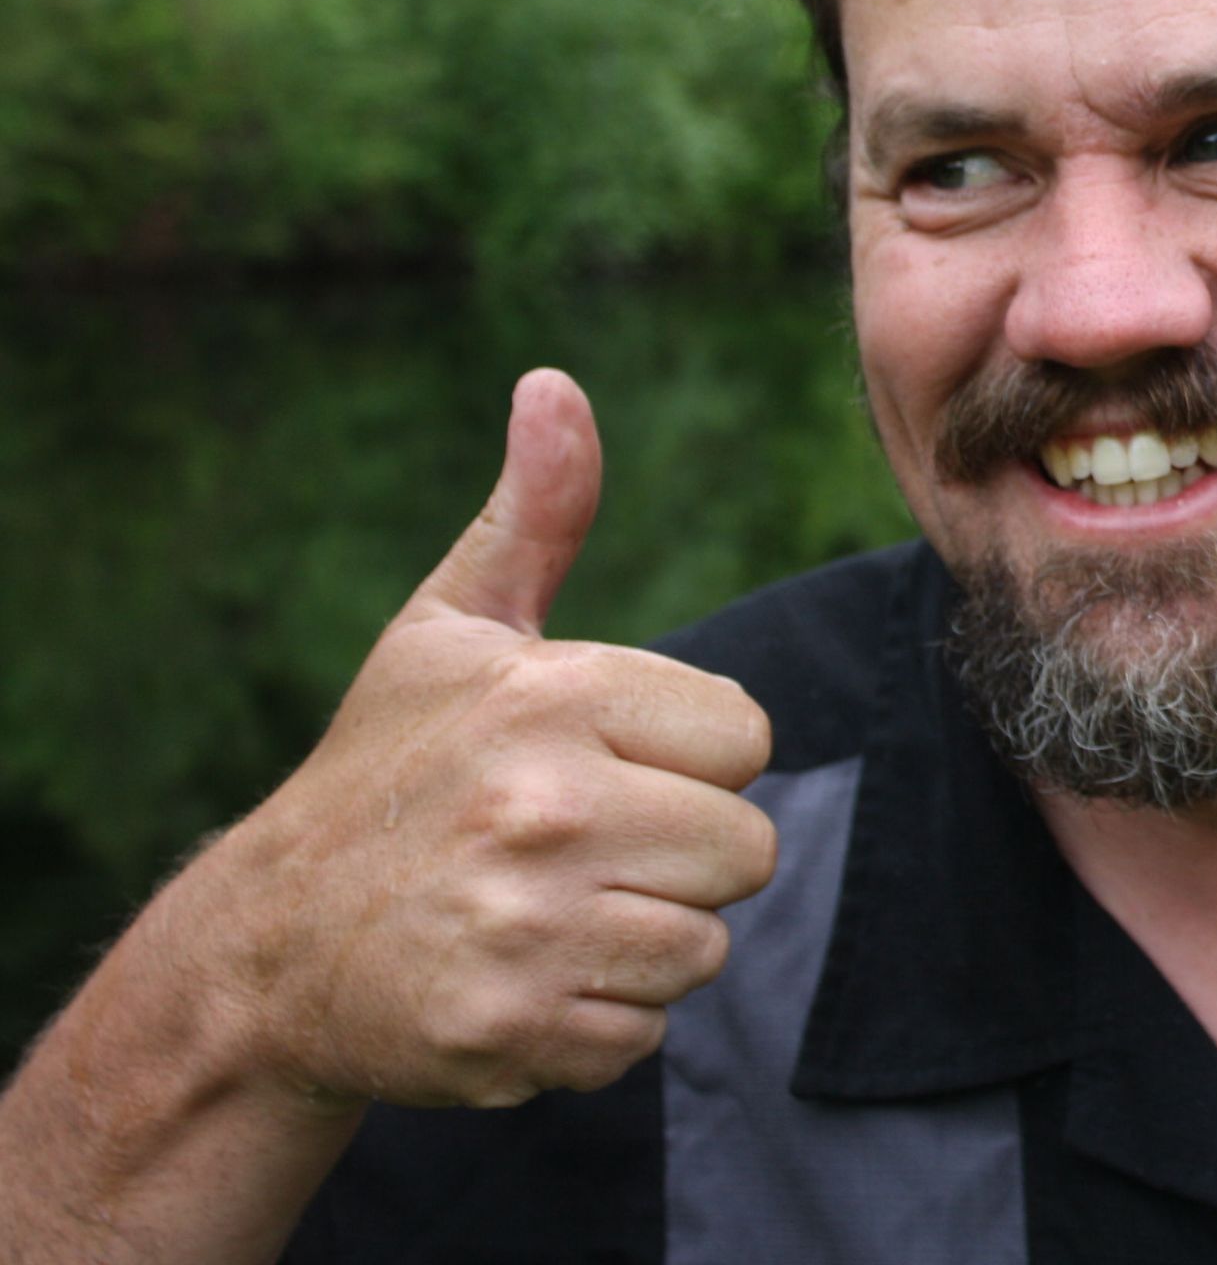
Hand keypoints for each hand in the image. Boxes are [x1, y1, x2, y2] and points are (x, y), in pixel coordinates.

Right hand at [214, 368, 776, 1108]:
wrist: (266, 947)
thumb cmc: (386, 768)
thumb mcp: (451, 627)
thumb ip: (536, 513)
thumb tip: (555, 384)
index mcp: (552, 695)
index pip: (747, 735)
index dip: (690, 756)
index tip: (609, 761)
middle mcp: (544, 806)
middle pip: (749, 849)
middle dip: (682, 854)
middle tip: (582, 847)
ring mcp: (527, 925)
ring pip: (704, 946)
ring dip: (642, 940)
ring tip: (549, 910)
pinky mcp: (511, 1029)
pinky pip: (643, 1033)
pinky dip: (596, 1022)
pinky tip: (522, 978)